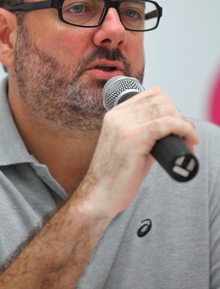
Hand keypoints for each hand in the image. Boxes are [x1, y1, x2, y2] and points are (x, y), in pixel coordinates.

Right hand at [81, 86, 198, 218]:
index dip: (169, 106)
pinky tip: (188, 139)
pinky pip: (165, 124)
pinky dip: (182, 129)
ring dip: (182, 124)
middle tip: (185, 135)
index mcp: (115, 114)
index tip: (176, 123)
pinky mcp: (133, 138)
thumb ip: (152, 133)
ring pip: (164, 110)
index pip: (151, 94)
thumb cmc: (116, 174)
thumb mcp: (132, 146)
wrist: (100, 194)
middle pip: (160, 100)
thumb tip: (181, 125)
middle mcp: (118, 115)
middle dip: (178, 115)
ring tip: (188, 141)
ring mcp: (124, 125)